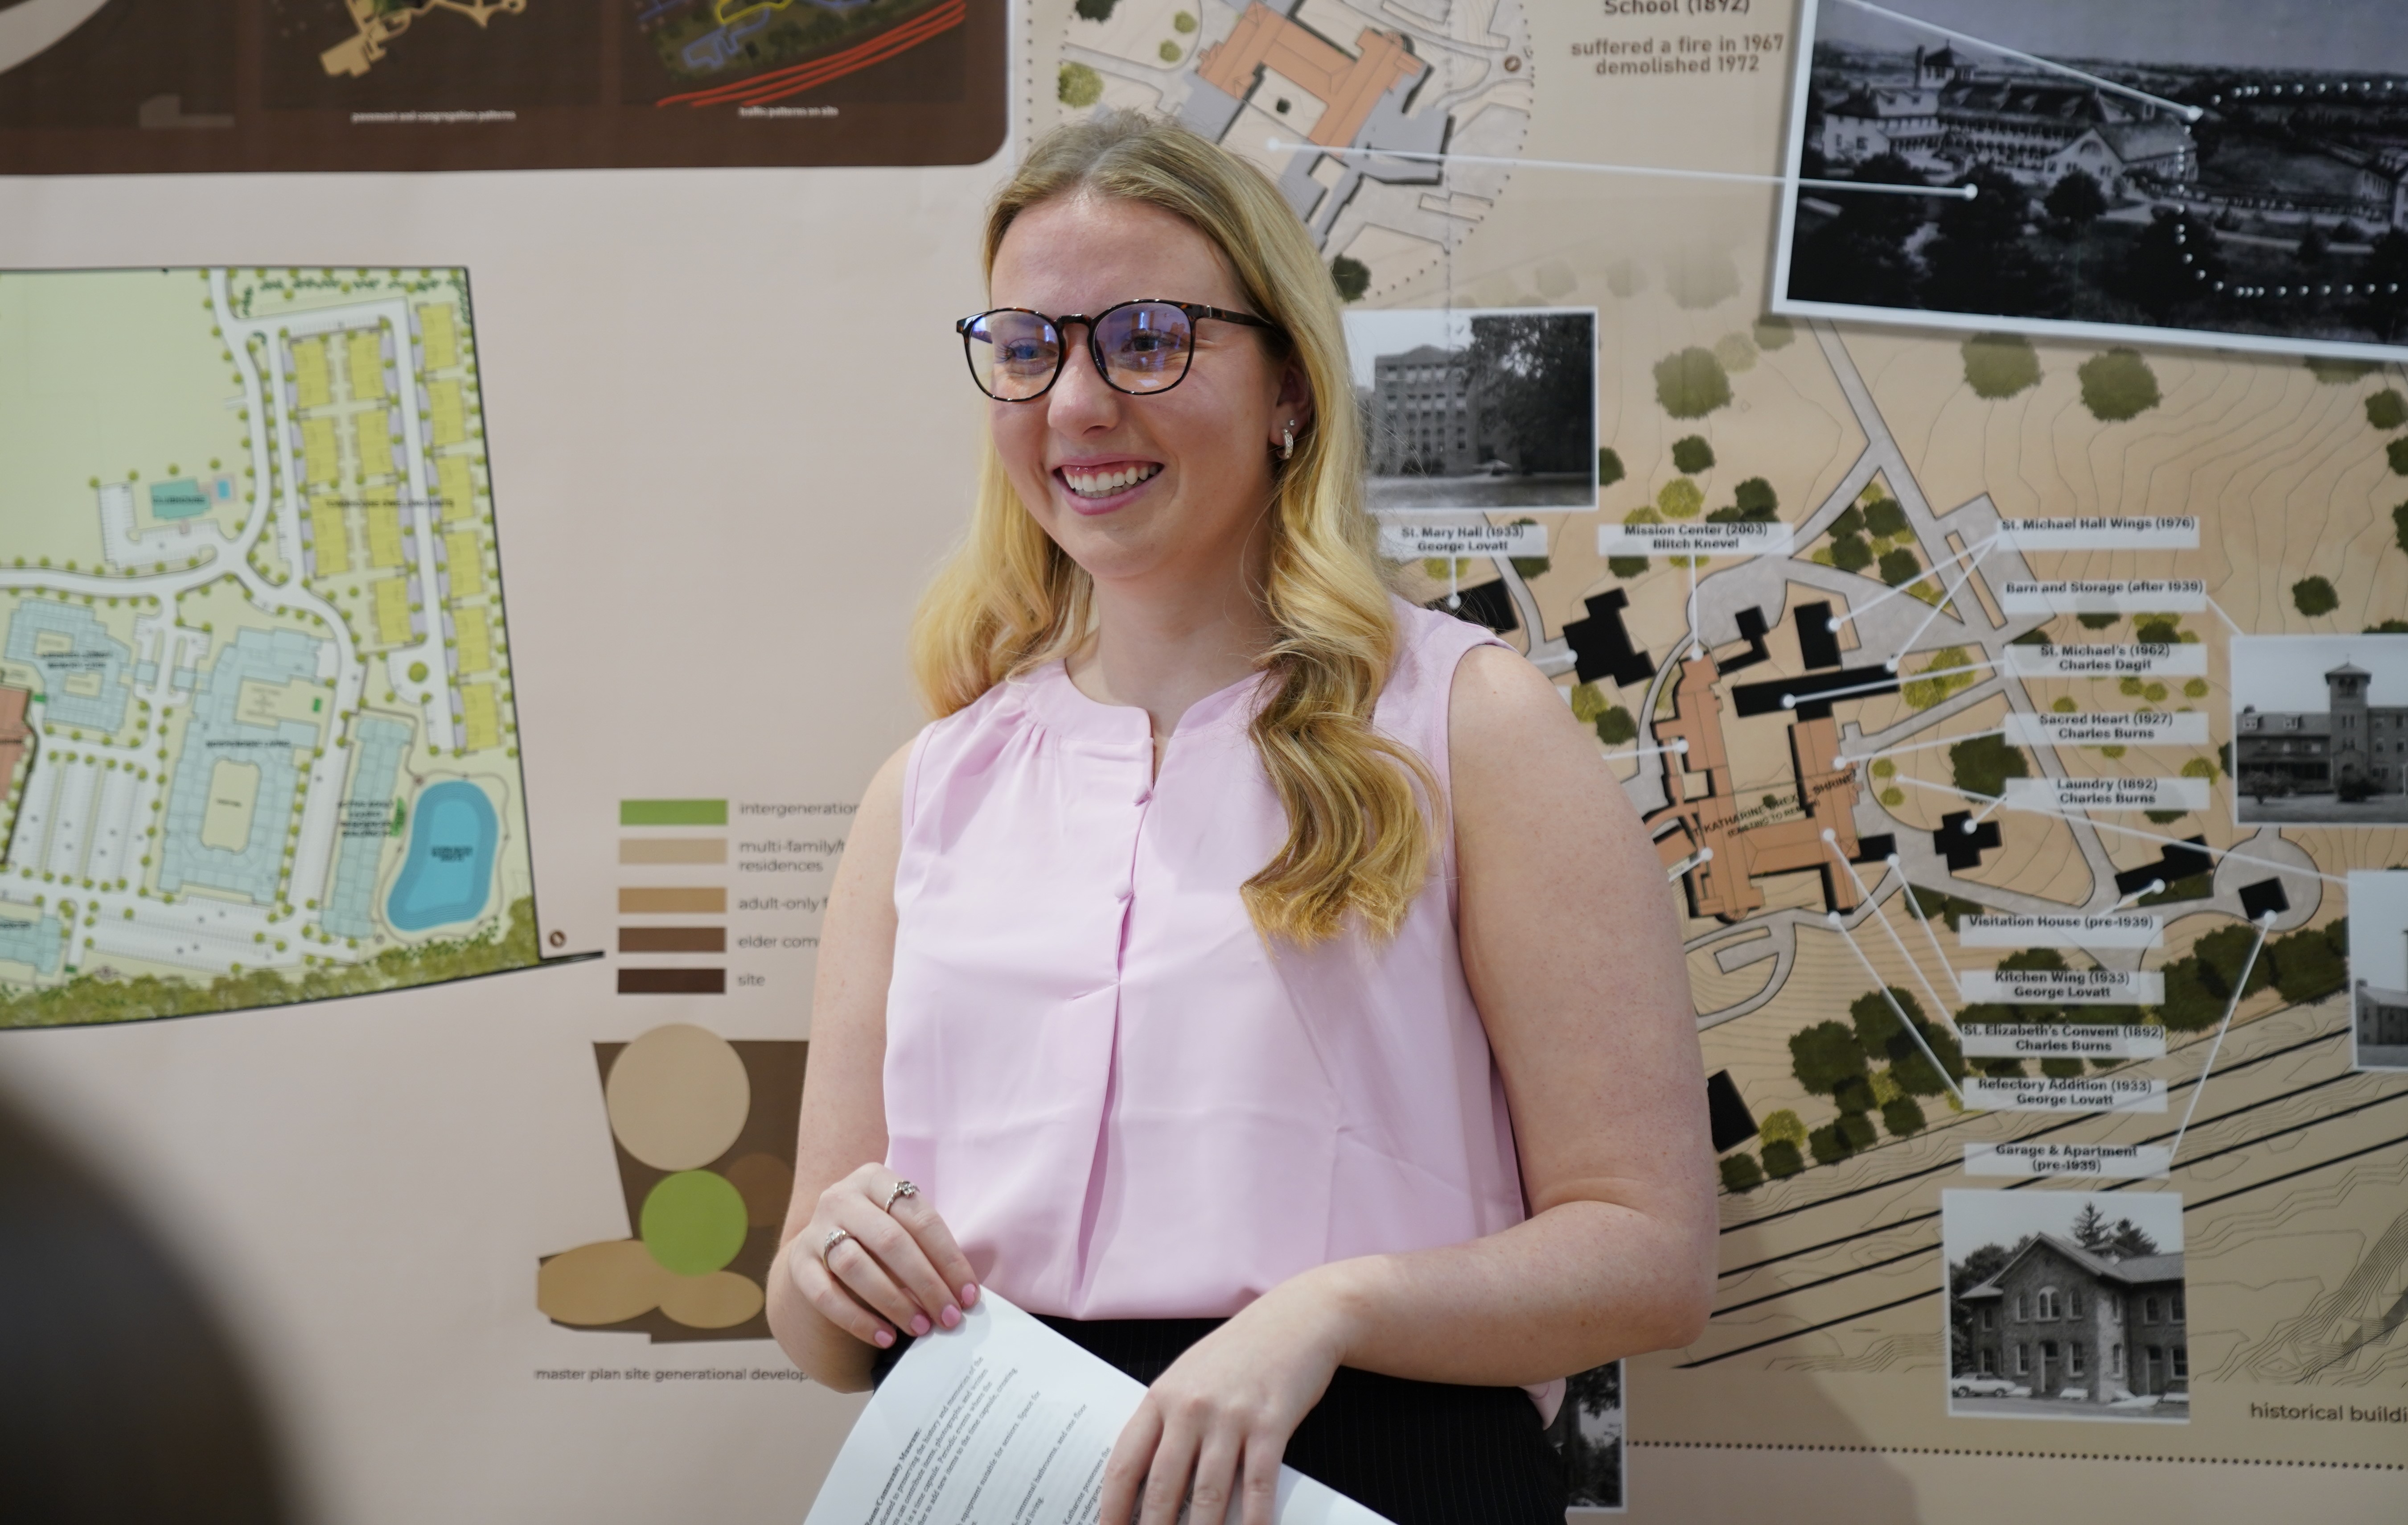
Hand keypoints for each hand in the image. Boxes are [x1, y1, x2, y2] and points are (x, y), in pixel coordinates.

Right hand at [787, 1164, 979, 1350]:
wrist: (822, 1242)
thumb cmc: (878, 1235)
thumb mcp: (901, 1224)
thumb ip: (927, 1249)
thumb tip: (962, 1294)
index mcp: (876, 1179)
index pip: (921, 1219)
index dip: (949, 1259)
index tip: (969, 1295)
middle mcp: (842, 1197)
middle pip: (890, 1241)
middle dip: (926, 1284)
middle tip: (949, 1317)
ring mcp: (815, 1229)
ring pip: (856, 1267)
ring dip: (894, 1302)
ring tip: (921, 1328)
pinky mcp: (798, 1264)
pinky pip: (825, 1295)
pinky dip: (857, 1319)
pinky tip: (885, 1337)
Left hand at [1099, 1275, 1355, 1524]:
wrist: (1298, 1317)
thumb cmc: (1242, 1351)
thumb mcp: (1191, 1376)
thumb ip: (1168, 1421)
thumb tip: (1144, 1479)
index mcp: (1162, 1397)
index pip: (1126, 1463)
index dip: (1113, 1508)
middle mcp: (1191, 1407)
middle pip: (1163, 1487)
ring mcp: (1231, 1416)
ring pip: (1209, 1493)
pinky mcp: (1271, 1424)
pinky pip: (1258, 1485)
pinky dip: (1254, 1522)